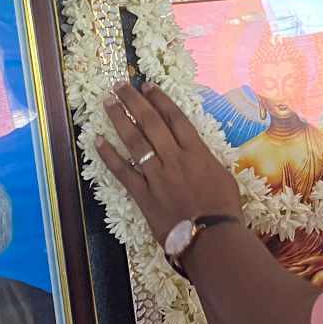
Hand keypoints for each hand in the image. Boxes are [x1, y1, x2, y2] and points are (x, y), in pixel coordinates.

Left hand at [96, 83, 244, 245]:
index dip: (160, 99)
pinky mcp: (144, 195)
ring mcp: (157, 176)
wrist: (212, 238)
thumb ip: (207, 161)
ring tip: (108, 102)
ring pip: (135, 142)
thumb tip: (197, 154)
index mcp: (197, 152)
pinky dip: (109, 156)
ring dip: (120, 119)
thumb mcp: (223, 177)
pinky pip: (123, 171)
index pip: (175, 118)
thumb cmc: (224, 210)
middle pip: (151, 123)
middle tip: (120, 85)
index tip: (147, 85)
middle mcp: (175, 158)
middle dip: (134, 102)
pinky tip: (98, 141)